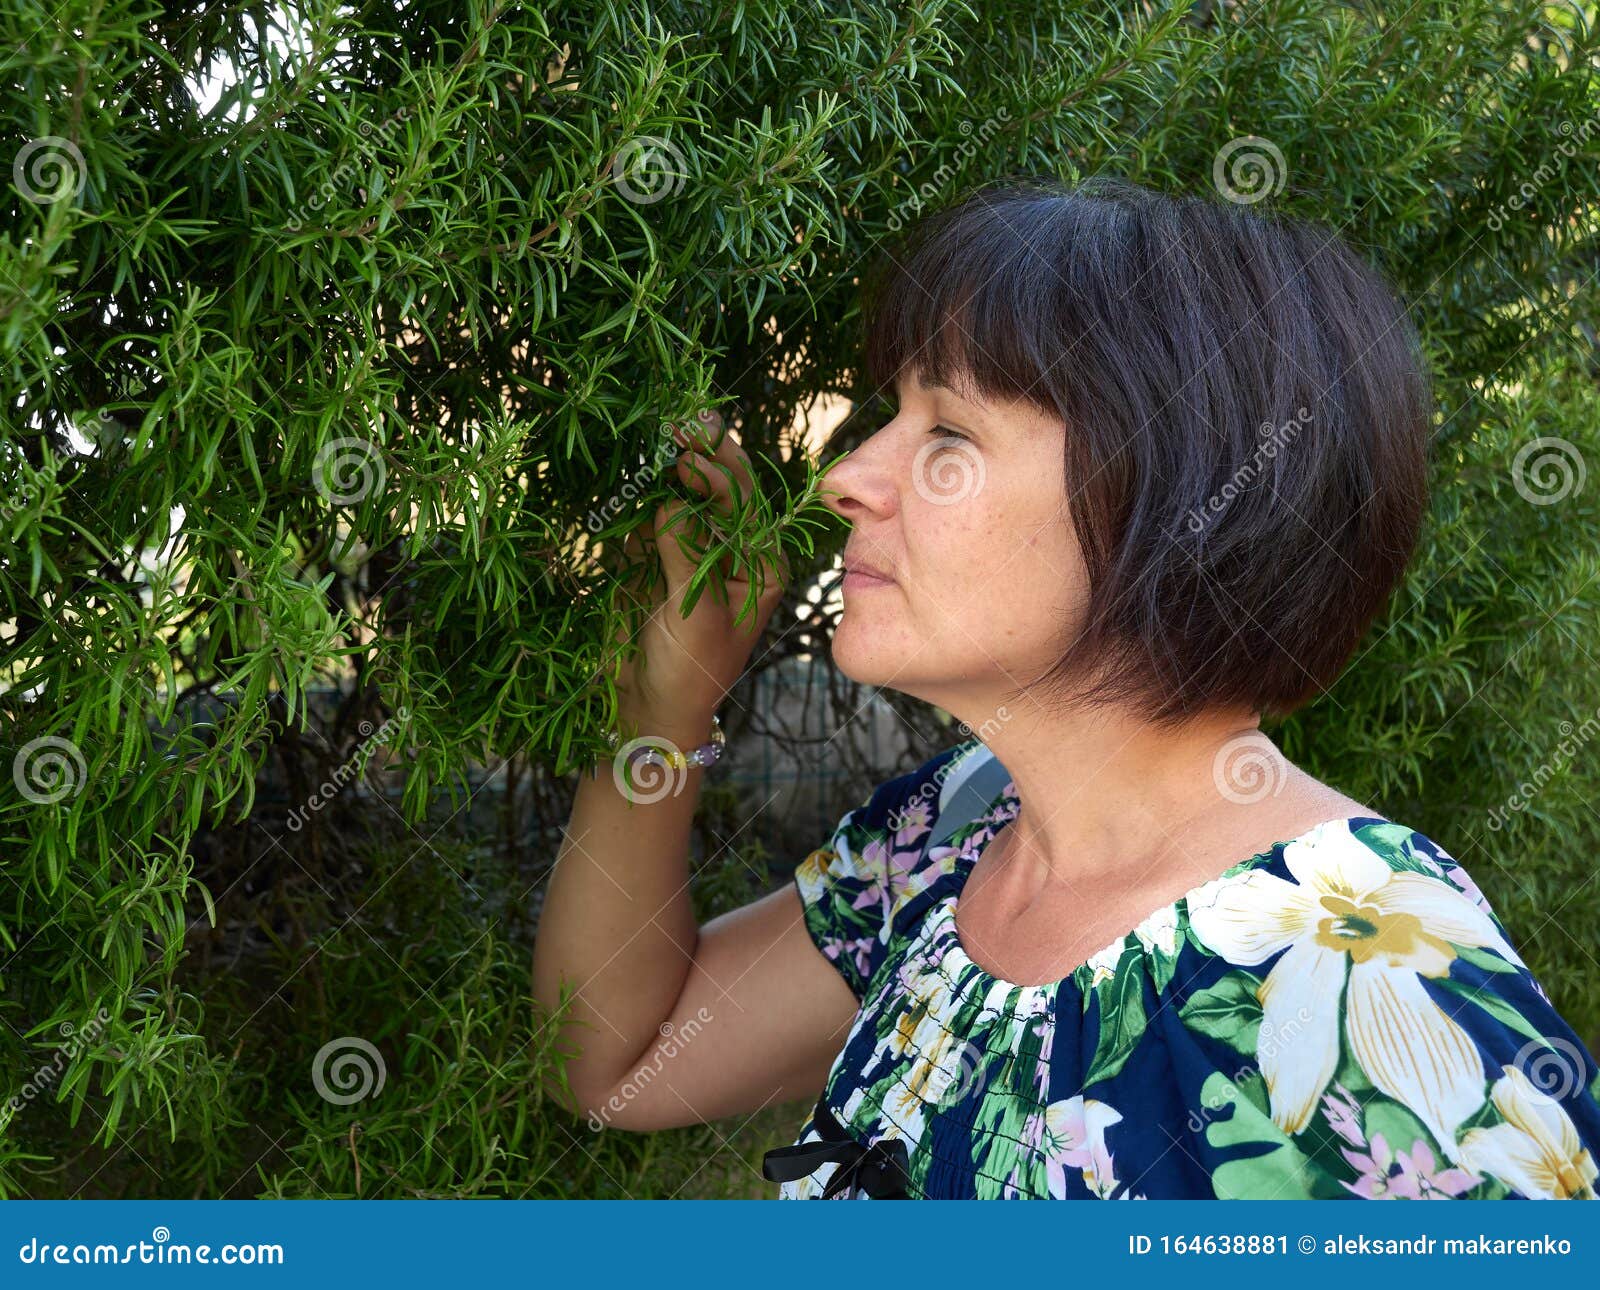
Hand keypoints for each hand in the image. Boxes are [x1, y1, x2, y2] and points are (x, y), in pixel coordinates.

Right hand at [604, 408, 790, 732]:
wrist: (649, 707)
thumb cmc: (690, 671)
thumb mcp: (697, 614)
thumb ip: (685, 555)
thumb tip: (670, 503)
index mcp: (760, 564)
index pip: (745, 504)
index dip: (719, 472)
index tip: (689, 455)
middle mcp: (729, 548)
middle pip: (718, 487)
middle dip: (700, 453)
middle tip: (679, 420)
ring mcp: (688, 548)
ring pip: (681, 493)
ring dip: (668, 464)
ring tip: (654, 431)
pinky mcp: (650, 554)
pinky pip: (647, 513)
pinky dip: (638, 489)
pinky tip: (630, 465)